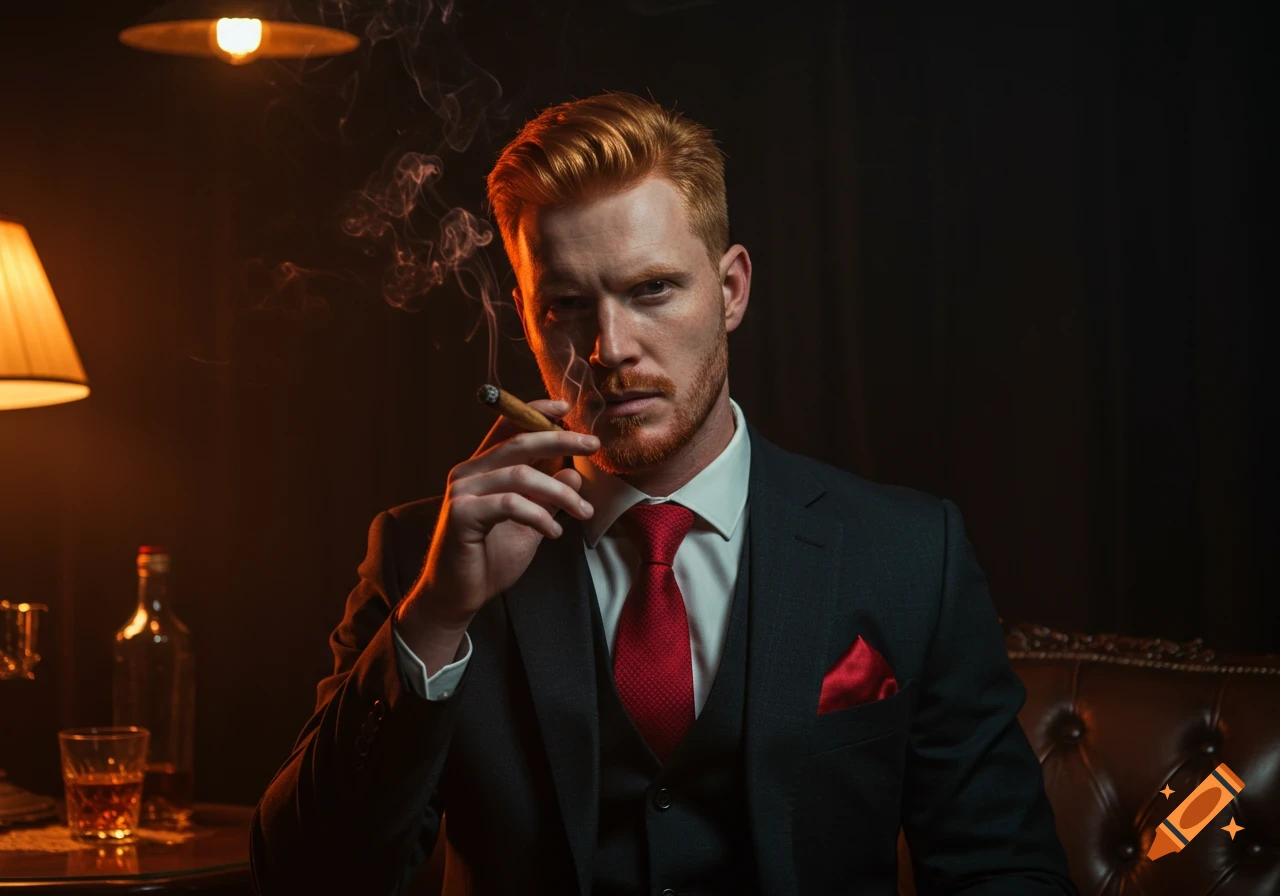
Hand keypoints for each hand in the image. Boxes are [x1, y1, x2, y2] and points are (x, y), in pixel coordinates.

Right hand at [400, 399, 599, 635]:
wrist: (459, 595)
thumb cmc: (491, 558)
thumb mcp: (530, 522)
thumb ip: (549, 497)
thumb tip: (574, 472)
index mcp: (482, 468)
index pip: (507, 427)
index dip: (535, 411)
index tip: (566, 408)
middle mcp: (468, 473)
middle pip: (519, 442)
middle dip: (560, 439)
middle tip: (592, 445)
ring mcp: (462, 492)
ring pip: (521, 475)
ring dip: (560, 492)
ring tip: (583, 512)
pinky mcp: (461, 514)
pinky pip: (510, 504)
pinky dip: (539, 515)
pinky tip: (553, 532)